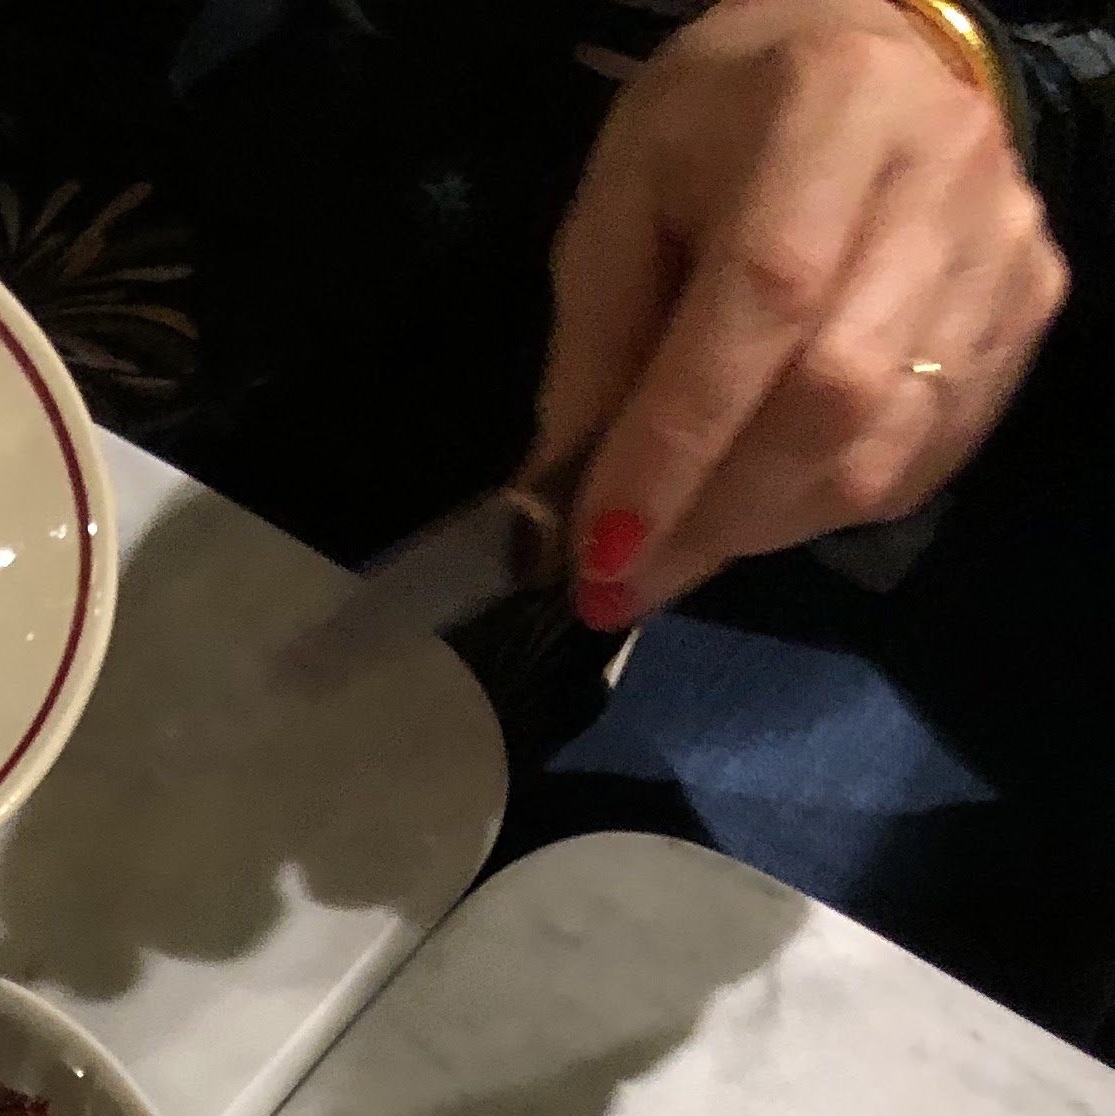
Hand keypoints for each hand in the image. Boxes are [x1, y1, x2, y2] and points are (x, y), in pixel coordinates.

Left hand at [535, 0, 1064, 625]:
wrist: (863, 60)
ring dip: (760, 527)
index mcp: (828, 108)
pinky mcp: (1027, 307)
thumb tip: (561, 507)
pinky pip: (922, 460)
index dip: (677, 444)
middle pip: (835, 395)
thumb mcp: (623, 199)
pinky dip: (822, 507)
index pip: (763, 301)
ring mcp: (1000, 246)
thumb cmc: (721, 128)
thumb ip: (593, 346)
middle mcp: (940, 172)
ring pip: (881, 452)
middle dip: (712, 515)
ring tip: (680, 544)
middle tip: (622, 581)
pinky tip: (761, 498)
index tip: (598, 549)